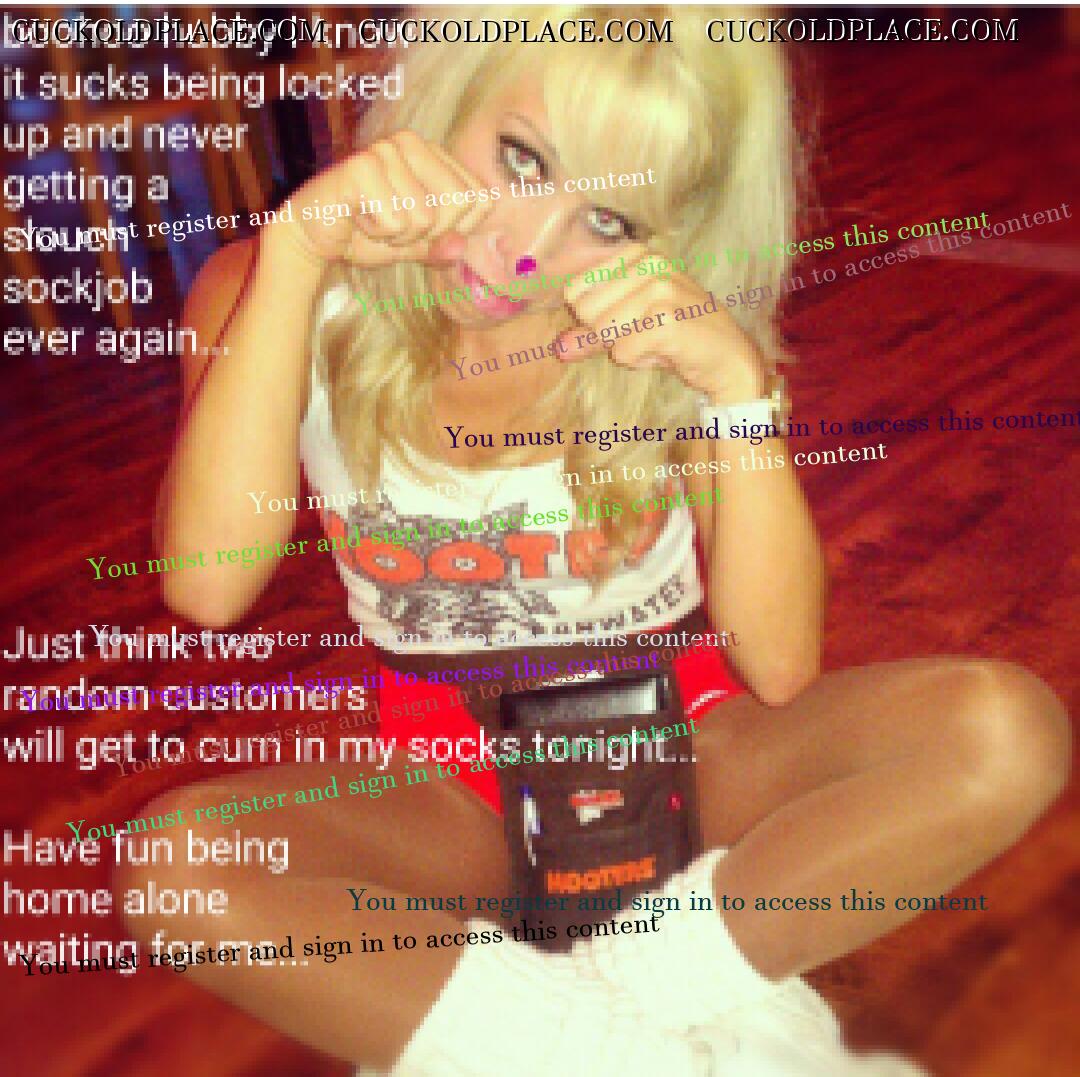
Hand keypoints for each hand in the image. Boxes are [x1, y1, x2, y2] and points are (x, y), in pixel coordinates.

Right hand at [277, 130, 494, 267]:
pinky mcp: (362, 167)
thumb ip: (441, 246)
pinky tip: (358, 219)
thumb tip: (460, 247)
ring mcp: (387, 150)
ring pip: (425, 218)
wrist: (311, 234)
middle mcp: (412, 143)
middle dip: (431, 234)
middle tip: (395, 228)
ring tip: (372, 222)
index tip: (422, 230)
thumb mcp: (414, 245)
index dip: (457, 228)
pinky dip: (378, 234)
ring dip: (398, 237)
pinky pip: (395, 221)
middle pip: (460, 204)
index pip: (481, 198)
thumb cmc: (365, 235)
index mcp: (433, 155)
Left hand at [559, 244, 766, 404]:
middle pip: (585, 312)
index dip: (593, 318)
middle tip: (644, 333)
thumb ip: (590, 334)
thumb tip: (558, 349)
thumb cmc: (676, 338)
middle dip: (610, 335)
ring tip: (656, 341)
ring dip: (627, 349)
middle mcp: (647, 263)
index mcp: (635, 254)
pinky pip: (622, 351)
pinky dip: (640, 360)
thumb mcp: (629, 328)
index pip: (575, 291)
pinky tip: (665, 350)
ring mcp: (658, 287)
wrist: (727, 357)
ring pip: (603, 332)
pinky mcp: (665, 318)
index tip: (628, 320)